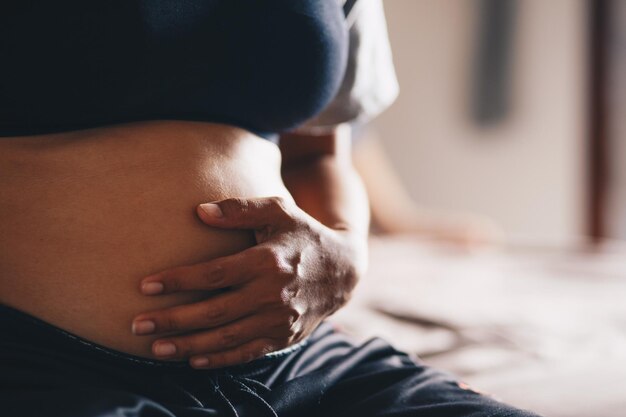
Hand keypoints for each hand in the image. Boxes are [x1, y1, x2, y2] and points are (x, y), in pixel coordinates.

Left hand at [131, 196, 363, 368]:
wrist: (343, 269)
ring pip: (226, 338)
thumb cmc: (303, 234)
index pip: (214, 274)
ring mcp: (279, 320)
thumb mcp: (279, 210)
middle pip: (214, 311)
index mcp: (268, 261)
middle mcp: (273, 294)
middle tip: (136, 325)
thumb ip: (240, 209)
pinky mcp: (283, 337)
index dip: (178, 281)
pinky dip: (219, 360)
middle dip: (172, 320)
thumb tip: (199, 211)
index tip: (146, 285)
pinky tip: (193, 361)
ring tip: (155, 349)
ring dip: (188, 346)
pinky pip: (247, 353)